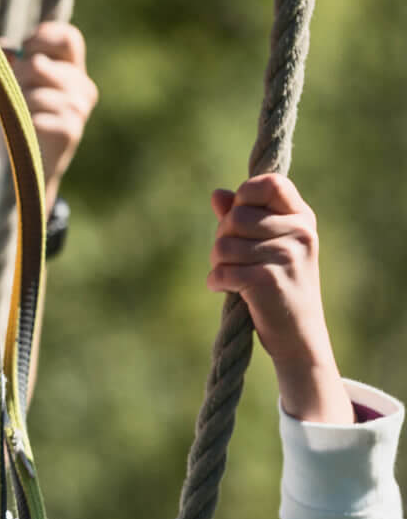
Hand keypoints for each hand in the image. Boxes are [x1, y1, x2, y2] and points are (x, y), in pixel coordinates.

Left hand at [10, 21, 97, 203]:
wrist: (24, 171)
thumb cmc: (15, 126)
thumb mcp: (6, 90)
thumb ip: (7, 66)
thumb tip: (6, 48)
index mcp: (72, 72)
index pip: (68, 38)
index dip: (43, 37)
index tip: (23, 50)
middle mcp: (82, 88)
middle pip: (38, 64)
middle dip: (15, 78)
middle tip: (11, 98)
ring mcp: (78, 109)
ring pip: (33, 91)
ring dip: (16, 105)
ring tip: (19, 121)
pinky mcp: (69, 130)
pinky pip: (32, 115)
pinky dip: (20, 124)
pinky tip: (26, 135)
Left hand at [208, 173, 351, 423]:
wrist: (298, 335)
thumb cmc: (280, 286)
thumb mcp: (269, 247)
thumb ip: (244, 218)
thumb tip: (218, 194)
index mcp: (302, 218)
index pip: (268, 183)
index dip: (244, 195)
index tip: (238, 217)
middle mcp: (300, 233)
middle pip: (235, 216)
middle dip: (222, 237)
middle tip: (232, 259)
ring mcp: (286, 257)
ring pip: (223, 244)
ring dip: (217, 263)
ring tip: (232, 276)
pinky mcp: (267, 281)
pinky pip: (220, 271)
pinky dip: (216, 282)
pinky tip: (228, 290)